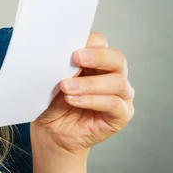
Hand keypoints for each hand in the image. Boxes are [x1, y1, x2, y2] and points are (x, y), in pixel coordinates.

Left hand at [32, 32, 134, 155]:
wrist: (51, 130)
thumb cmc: (53, 100)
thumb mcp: (53, 79)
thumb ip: (61, 65)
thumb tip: (61, 53)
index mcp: (97, 60)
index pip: (101, 43)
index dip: (89, 42)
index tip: (71, 46)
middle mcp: (114, 75)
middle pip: (117, 59)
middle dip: (97, 57)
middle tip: (76, 58)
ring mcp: (121, 95)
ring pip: (116, 82)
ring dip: (89, 84)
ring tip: (66, 87)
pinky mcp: (121, 115)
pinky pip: (113, 104)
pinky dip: (92, 100)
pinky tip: (73, 100)